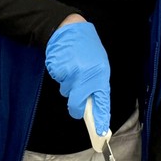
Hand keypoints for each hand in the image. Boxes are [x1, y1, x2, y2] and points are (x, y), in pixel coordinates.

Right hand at [44, 20, 110, 134]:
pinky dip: (61, 76)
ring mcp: (71, 72)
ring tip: (72, 69)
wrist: (69, 29)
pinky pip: (59, 81)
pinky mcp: (58, 69)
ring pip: (67, 92)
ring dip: (69, 86)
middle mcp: (86, 74)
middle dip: (76, 108)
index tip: (101, 132)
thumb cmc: (86, 49)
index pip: (102, 100)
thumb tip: (93, 107)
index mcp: (100, 73)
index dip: (101, 118)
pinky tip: (65, 64)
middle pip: (78, 103)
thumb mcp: (98, 65)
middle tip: (76, 108)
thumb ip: (95, 85)